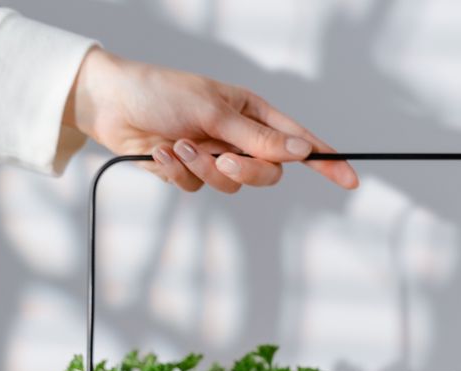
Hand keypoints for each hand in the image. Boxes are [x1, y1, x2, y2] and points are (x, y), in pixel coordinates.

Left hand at [64, 47, 357, 192]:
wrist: (110, 103)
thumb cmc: (161, 91)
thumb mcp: (214, 111)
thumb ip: (257, 137)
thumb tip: (300, 152)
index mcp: (252, 112)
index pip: (298, 140)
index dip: (326, 160)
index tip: (350, 178)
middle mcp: (238, 136)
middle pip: (267, 172)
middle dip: (245, 171)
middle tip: (222, 160)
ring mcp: (214, 156)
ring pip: (231, 185)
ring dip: (203, 169)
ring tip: (178, 146)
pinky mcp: (189, 172)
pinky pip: (198, 188)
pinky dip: (178, 173)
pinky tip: (159, 151)